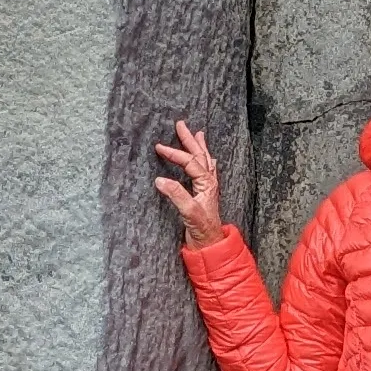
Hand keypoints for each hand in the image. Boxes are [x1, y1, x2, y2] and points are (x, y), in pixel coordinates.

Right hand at [154, 119, 229, 246]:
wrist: (211, 245)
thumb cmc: (202, 230)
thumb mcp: (188, 212)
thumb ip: (176, 195)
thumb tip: (160, 180)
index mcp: (206, 183)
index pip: (189, 162)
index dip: (174, 154)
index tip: (159, 147)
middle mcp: (209, 182)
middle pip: (200, 155)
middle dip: (190, 140)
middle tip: (181, 125)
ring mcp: (208, 188)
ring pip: (204, 161)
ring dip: (199, 147)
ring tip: (198, 134)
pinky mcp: (205, 194)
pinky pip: (206, 171)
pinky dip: (205, 161)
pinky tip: (208, 158)